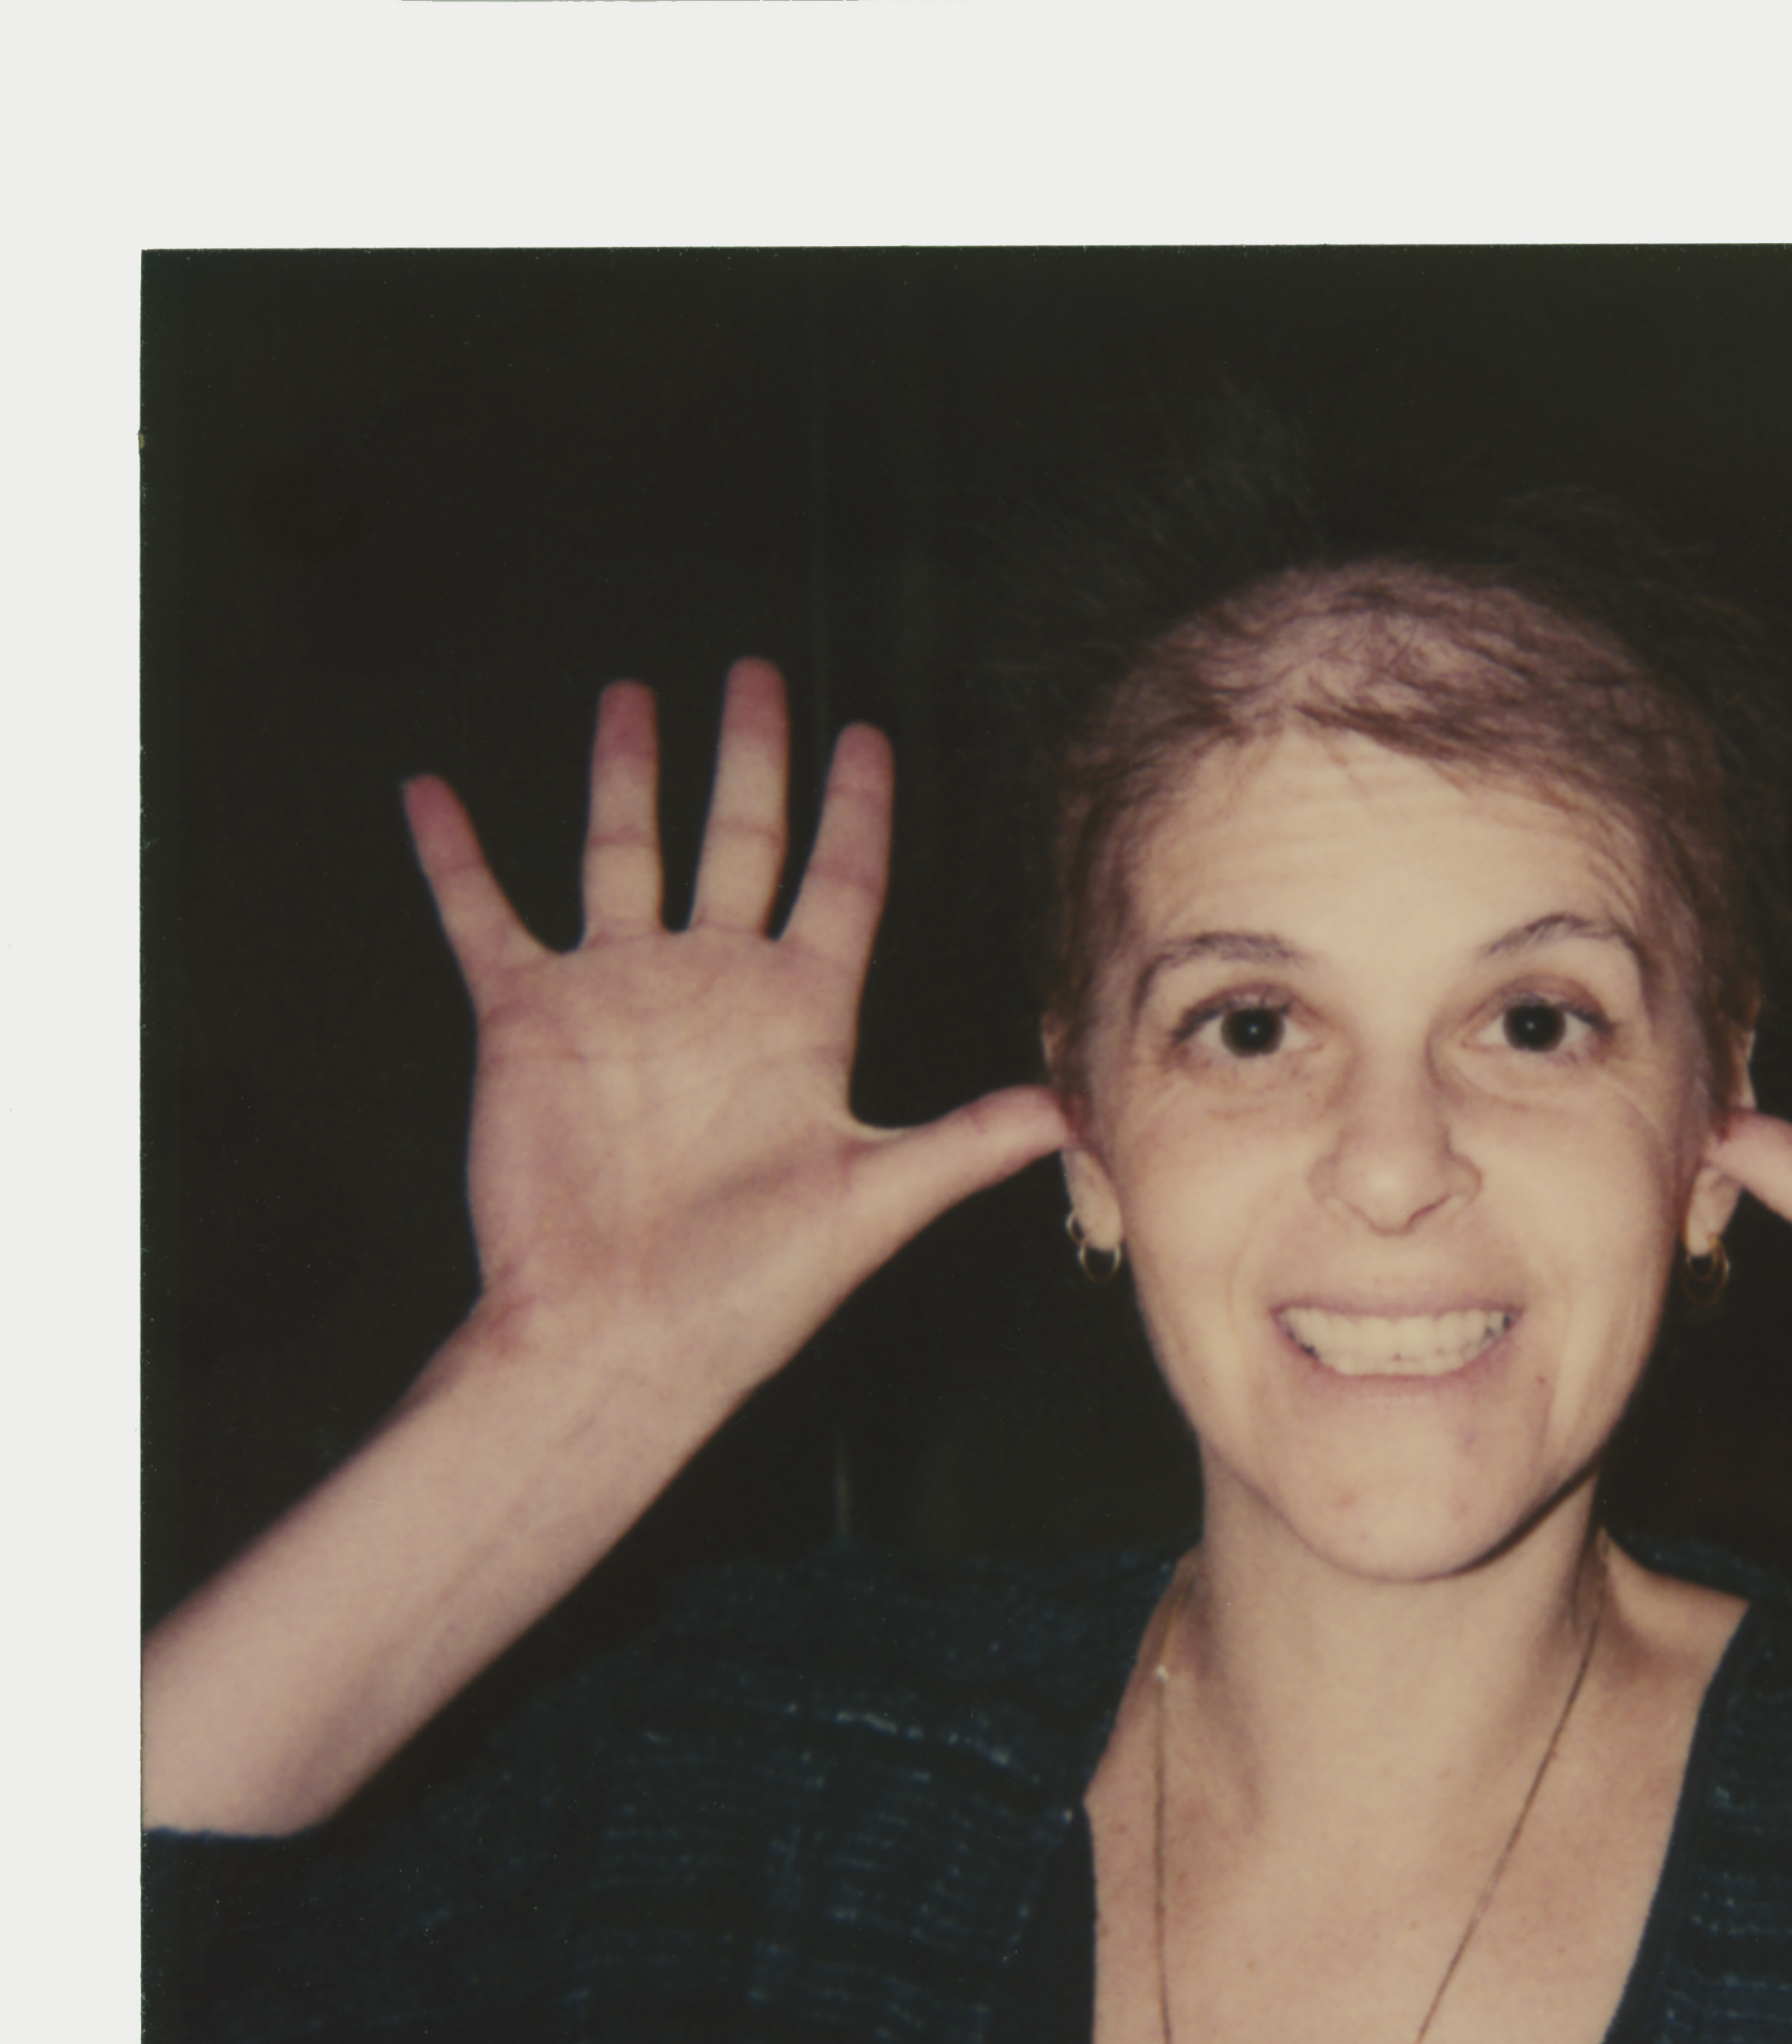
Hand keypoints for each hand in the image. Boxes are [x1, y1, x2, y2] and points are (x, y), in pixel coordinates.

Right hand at [404, 659, 1068, 1407]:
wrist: (621, 1335)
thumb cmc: (747, 1289)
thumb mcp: (874, 1201)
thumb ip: (969, 1142)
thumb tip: (1074, 1112)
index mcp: (799, 1022)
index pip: (840, 887)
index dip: (856, 813)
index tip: (867, 738)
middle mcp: (713, 993)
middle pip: (740, 844)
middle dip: (750, 760)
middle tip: (760, 675)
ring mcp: (619, 997)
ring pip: (622, 853)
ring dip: (624, 775)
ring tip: (630, 694)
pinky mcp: (530, 1020)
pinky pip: (484, 917)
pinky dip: (455, 856)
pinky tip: (431, 794)